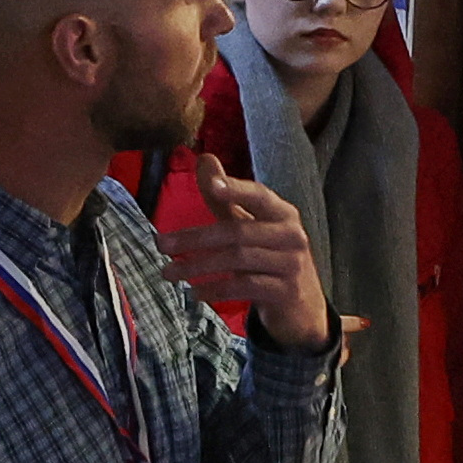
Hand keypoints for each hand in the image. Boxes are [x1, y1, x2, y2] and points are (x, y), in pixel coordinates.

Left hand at [159, 158, 329, 348]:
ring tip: (169, 272)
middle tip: (161, 244)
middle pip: (238, 231)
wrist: (301, 304)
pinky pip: (245, 287)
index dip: (236, 189)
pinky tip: (195, 292)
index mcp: (282, 213)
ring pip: (238, 259)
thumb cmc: (269, 257)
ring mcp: (291, 264)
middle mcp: (291, 235)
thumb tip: (204, 158)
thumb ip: (225, 197)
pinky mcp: (286, 291)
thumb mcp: (249, 225)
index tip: (212, 185)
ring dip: (198, 266)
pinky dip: (216, 288)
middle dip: (195, 238)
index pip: (259, 196)